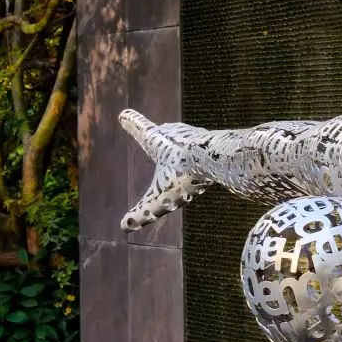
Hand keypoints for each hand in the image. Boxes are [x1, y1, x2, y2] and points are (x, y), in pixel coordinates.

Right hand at [120, 110, 208, 228]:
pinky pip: (205, 146)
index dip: (133, 124)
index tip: (124, 115)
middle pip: (165, 132)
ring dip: (183, 141)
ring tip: (183, 147)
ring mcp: (196, 135)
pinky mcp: (214, 141)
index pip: (140, 130)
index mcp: (156, 142)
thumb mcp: (160, 198)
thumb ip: (142, 212)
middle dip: (161, 133)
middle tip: (159, 131)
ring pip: (186, 137)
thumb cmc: (185, 176)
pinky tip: (209, 160)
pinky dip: (202, 152)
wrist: (218, 159)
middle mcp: (175, 133)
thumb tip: (124, 226)